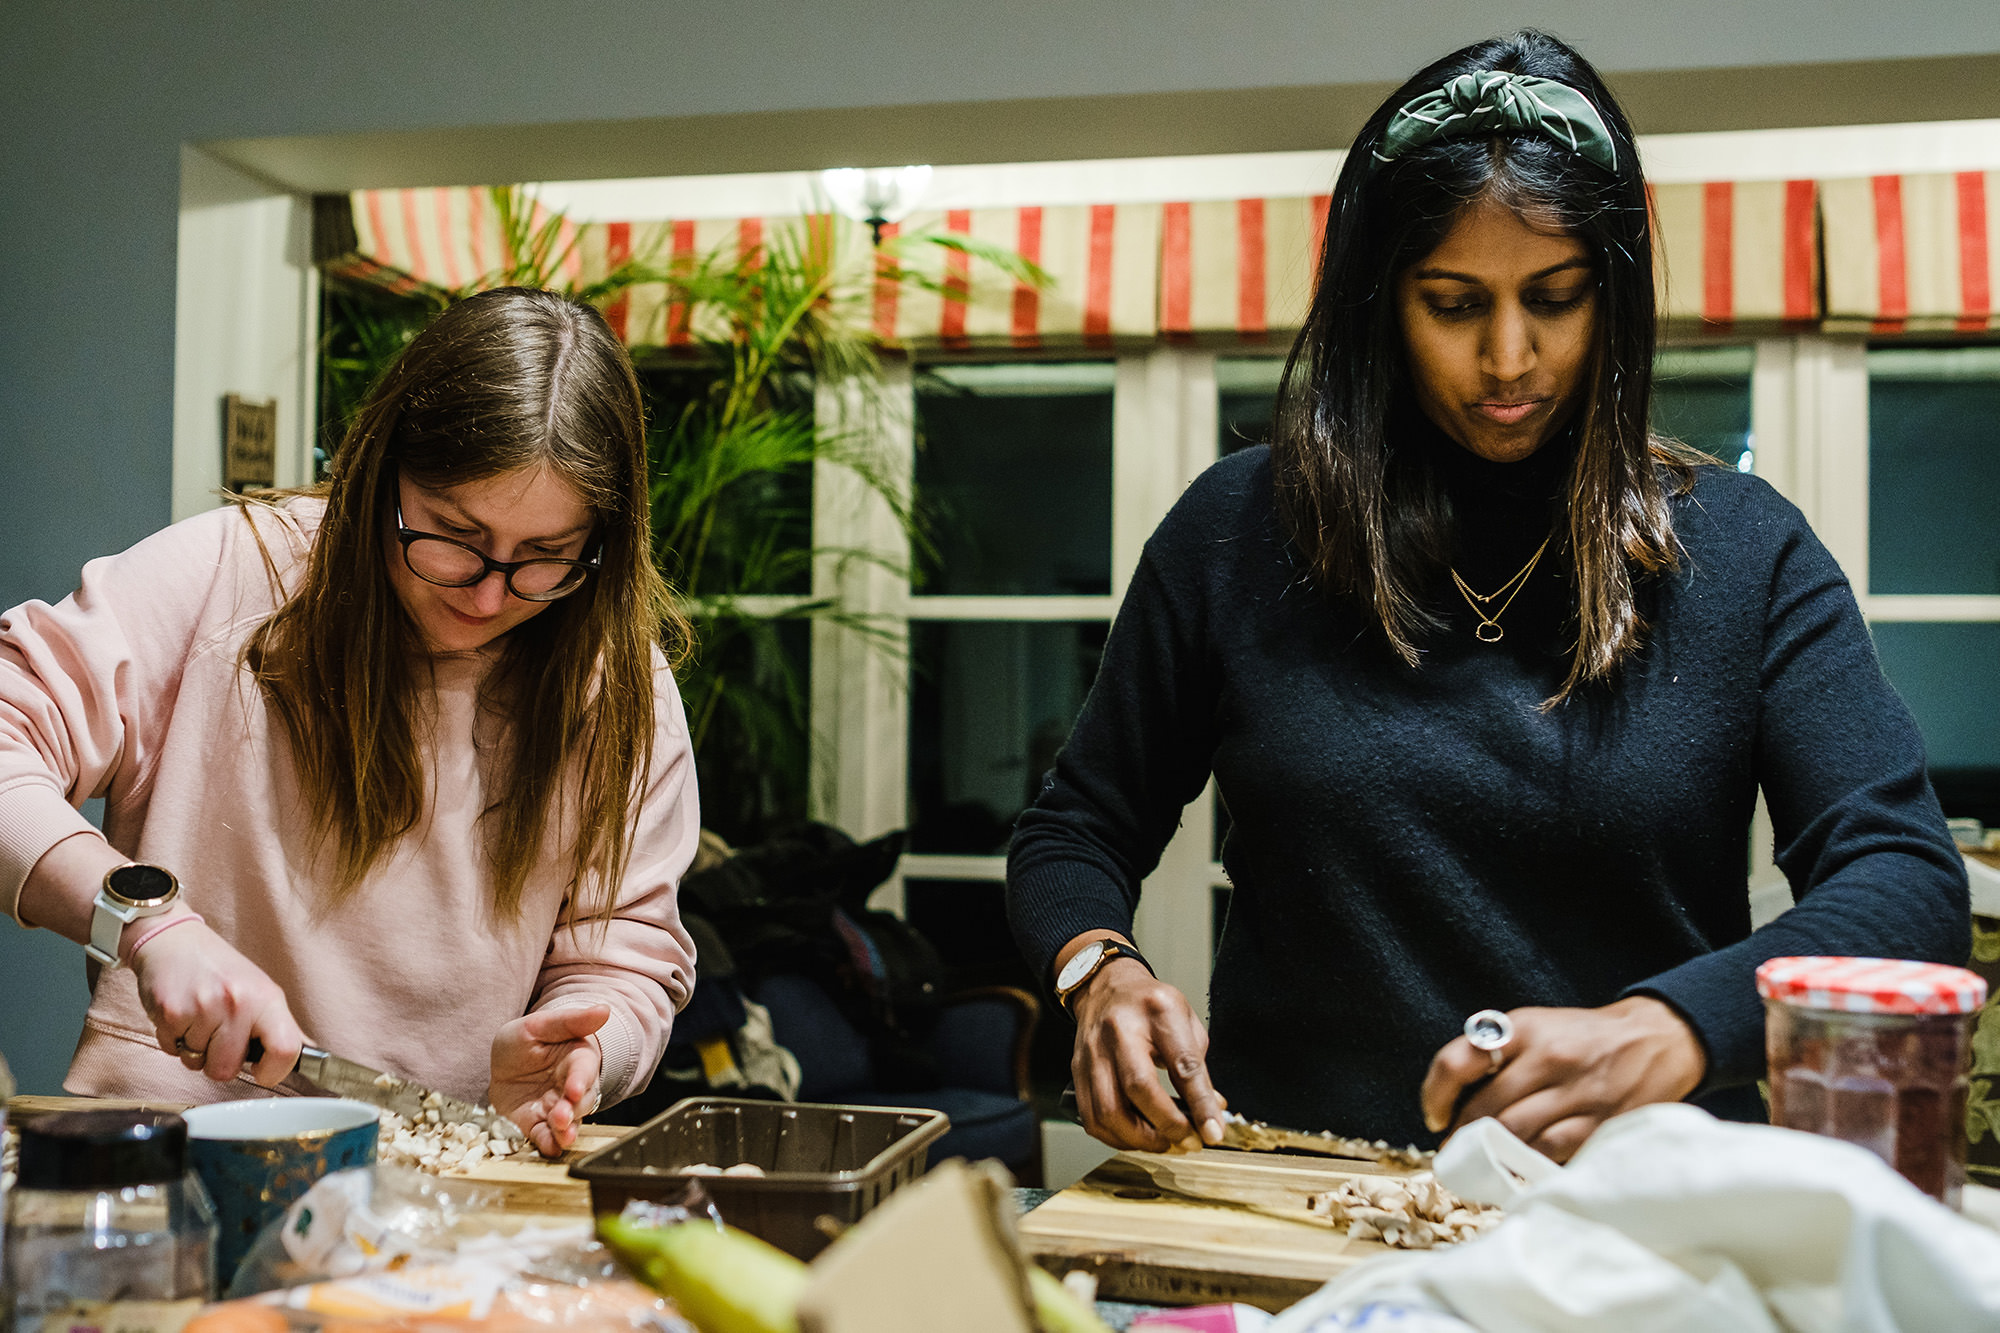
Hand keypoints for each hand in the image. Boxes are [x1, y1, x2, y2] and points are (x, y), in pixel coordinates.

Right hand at [127, 916, 305, 1086]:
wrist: (174, 941)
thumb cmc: (220, 970)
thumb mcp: (261, 991)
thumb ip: (282, 1027)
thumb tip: (309, 1058)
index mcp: (267, 998)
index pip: (285, 1050)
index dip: (274, 1072)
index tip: (262, 1071)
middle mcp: (238, 1002)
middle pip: (226, 1070)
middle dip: (219, 1062)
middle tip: (218, 1036)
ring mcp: (202, 1008)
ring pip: (196, 1064)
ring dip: (195, 1049)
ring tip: (198, 1020)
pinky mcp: (170, 1013)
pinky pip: (172, 1051)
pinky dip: (174, 1040)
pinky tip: (181, 1015)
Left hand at [491, 1004, 607, 1157]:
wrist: (505, 1064)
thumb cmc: (528, 1040)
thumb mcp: (540, 1024)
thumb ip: (570, 1020)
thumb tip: (604, 1009)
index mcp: (577, 1059)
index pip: (583, 1070)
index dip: (580, 1080)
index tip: (575, 1089)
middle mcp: (571, 1086)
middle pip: (581, 1101)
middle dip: (573, 1110)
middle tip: (562, 1116)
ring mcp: (556, 1107)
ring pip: (569, 1122)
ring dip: (566, 1131)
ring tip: (561, 1137)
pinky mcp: (538, 1124)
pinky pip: (546, 1137)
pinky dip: (548, 1144)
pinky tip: (549, 1148)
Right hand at [1070, 957, 1228, 1152]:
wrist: (1106, 987)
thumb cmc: (1150, 1006)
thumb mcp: (1186, 1022)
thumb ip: (1198, 1068)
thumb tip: (1210, 1114)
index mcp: (1157, 1011)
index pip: (1182, 1063)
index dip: (1200, 1103)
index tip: (1213, 1132)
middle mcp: (1119, 1029)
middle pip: (1138, 1088)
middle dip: (1167, 1126)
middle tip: (1187, 1142)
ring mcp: (1093, 1051)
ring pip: (1109, 1110)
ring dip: (1140, 1139)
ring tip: (1164, 1143)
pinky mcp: (1078, 1070)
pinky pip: (1092, 1117)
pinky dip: (1116, 1137)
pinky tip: (1136, 1137)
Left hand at [1419, 996, 1706, 1161]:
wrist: (1657, 1039)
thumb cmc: (1583, 1038)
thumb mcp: (1536, 1026)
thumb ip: (1497, 1053)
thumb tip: (1452, 1100)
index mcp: (1523, 1029)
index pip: (1459, 1060)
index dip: (1436, 1094)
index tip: (1435, 1116)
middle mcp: (1547, 1058)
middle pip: (1486, 1108)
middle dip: (1462, 1137)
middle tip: (1454, 1153)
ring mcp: (1576, 1093)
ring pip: (1516, 1134)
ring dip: (1491, 1155)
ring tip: (1481, 1164)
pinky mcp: (1599, 1123)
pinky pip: (1550, 1151)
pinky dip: (1527, 1164)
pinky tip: (1518, 1168)